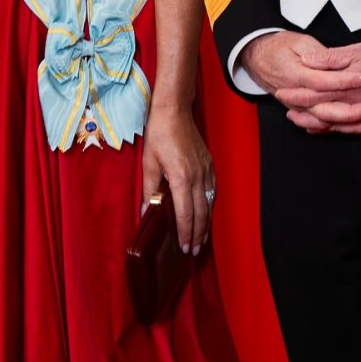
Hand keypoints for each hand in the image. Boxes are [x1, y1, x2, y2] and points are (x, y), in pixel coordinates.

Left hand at [141, 107, 215, 255]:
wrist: (174, 111)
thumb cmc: (159, 134)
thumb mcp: (149, 163)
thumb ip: (150, 189)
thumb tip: (148, 211)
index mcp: (181, 177)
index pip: (186, 213)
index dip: (186, 232)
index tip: (185, 247)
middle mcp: (198, 176)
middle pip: (201, 212)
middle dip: (198, 234)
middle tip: (195, 251)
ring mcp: (206, 170)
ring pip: (210, 203)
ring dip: (206, 223)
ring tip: (201, 238)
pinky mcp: (209, 164)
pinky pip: (213, 190)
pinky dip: (210, 205)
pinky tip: (206, 213)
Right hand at [240, 32, 360, 134]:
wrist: (258, 57)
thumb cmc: (279, 48)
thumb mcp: (298, 41)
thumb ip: (317, 53)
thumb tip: (333, 60)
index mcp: (294, 75)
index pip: (320, 81)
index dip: (342, 81)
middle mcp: (295, 95)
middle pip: (323, 109)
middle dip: (350, 112)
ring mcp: (298, 107)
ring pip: (325, 122)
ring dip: (349, 126)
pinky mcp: (303, 112)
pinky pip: (321, 126)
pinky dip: (340, 130)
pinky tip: (358, 129)